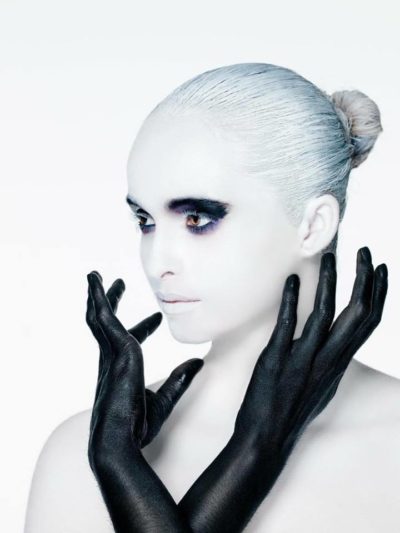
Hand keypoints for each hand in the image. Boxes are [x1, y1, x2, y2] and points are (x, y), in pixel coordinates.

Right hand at [85, 271, 203, 466]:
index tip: (158, 317)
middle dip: (111, 303)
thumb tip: (199, 363)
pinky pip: (102, 318)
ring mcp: (110, 354)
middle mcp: (111, 359)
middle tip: (117, 284)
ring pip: (98, 317)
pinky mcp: (113, 350)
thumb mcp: (165, 400)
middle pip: (107, 324)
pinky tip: (97, 281)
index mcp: (121, 370)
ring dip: (98, 295)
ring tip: (96, 275)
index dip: (144, 328)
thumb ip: (180, 379)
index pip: (129, 342)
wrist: (120, 443)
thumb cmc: (136, 428)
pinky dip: (98, 298)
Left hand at [178, 246, 387, 531]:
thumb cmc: (292, 410)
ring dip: (330, 281)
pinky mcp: (277, 360)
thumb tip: (334, 340)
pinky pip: (289, 325)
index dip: (379, 294)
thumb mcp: (321, 384)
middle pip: (358, 314)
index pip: (369, 323)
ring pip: (326, 314)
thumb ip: (329, 359)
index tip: (381, 269)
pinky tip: (291, 280)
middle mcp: (329, 359)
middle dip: (364, 279)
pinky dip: (292, 300)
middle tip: (364, 251)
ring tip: (329, 255)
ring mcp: (304, 359)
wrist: (266, 439)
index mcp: (340, 363)